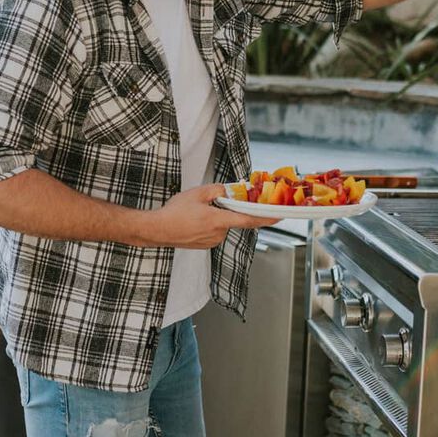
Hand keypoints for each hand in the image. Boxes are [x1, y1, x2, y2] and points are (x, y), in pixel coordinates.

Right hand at [143, 184, 278, 248]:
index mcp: (218, 220)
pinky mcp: (206, 245)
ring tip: (197, 212)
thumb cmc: (174, 213)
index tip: (280, 215)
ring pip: (224, 225)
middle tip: (214, 203)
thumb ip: (217, 190)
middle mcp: (218, 234)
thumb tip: (228, 190)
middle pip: (234, 219)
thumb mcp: (196, 193)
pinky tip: (195, 220)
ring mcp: (212, 241)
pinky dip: (210, 224)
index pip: (248, 220)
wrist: (157, 230)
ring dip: (217, 217)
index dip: (266, 217)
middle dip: (229, 210)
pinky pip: (215, 231)